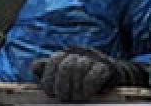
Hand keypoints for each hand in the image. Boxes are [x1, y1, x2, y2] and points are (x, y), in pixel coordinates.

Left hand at [31, 47, 147, 101]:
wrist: (114, 75)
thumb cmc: (85, 77)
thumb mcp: (67, 74)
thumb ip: (50, 71)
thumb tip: (35, 66)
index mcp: (66, 53)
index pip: (52, 61)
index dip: (49, 79)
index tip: (51, 93)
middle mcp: (79, 51)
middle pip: (64, 66)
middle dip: (62, 86)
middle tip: (66, 98)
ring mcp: (93, 57)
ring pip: (78, 69)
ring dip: (76, 89)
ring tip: (78, 97)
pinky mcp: (106, 65)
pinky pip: (93, 75)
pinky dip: (88, 87)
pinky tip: (88, 93)